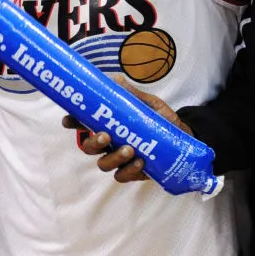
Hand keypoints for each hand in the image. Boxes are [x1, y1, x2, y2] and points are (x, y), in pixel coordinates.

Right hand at [61, 76, 190, 182]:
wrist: (185, 138)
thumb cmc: (162, 120)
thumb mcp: (149, 104)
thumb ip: (132, 95)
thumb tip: (116, 80)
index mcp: (108, 124)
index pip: (83, 123)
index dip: (72, 122)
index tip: (69, 120)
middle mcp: (109, 142)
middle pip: (88, 147)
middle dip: (92, 142)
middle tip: (105, 136)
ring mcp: (119, 158)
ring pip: (103, 163)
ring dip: (112, 157)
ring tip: (129, 149)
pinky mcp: (132, 172)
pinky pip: (122, 176)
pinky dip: (128, 170)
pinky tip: (140, 161)